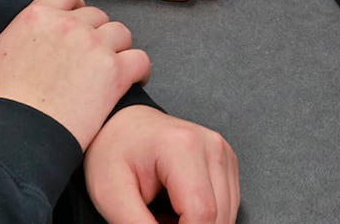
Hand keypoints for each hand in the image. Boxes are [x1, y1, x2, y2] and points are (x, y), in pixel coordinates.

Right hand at [0, 0, 150, 149]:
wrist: (14, 138)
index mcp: (37, 15)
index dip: (72, 9)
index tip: (72, 26)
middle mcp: (68, 24)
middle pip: (96, 14)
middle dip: (95, 31)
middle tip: (89, 55)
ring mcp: (94, 46)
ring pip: (121, 33)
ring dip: (117, 47)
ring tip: (109, 67)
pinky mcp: (114, 73)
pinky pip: (140, 59)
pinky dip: (139, 69)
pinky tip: (131, 80)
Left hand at [84, 105, 238, 223]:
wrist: (121, 125)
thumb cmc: (113, 152)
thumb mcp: (112, 194)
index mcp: (183, 146)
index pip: (202, 214)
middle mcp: (211, 146)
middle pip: (219, 217)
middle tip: (154, 220)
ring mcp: (222, 152)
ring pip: (226, 215)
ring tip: (163, 216)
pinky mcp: (226, 162)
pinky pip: (226, 206)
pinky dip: (203, 218)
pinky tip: (178, 211)